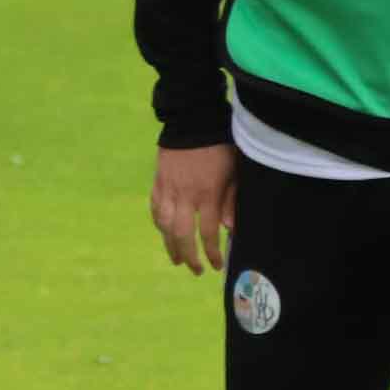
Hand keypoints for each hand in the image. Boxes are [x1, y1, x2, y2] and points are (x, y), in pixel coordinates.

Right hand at [152, 144, 235, 273]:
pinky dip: (159, 224)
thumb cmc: (220, 146)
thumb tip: (229, 228)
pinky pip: (155, 208)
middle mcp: (185, 195)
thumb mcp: (234, 171)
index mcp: (208, 194)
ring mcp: (169, 189)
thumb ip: (231, 200)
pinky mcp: (158, 181)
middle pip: (183, 235)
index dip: (212, 253)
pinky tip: (164, 232)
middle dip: (189, 256)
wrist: (193, 120)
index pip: (209, 233)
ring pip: (165, 225)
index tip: (217, 265)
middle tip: (196, 269)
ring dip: (170, 245)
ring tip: (177, 259)